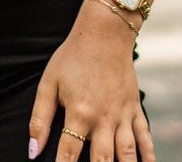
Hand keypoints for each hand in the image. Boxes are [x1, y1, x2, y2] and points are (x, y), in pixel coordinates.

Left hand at [29, 0, 152, 161]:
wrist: (104, 33)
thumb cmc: (72, 57)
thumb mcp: (48, 84)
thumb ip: (40, 119)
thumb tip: (33, 151)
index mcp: (80, 114)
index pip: (68, 154)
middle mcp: (103, 118)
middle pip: (101, 160)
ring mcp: (122, 115)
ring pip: (126, 153)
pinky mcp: (135, 108)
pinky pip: (144, 136)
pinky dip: (148, 154)